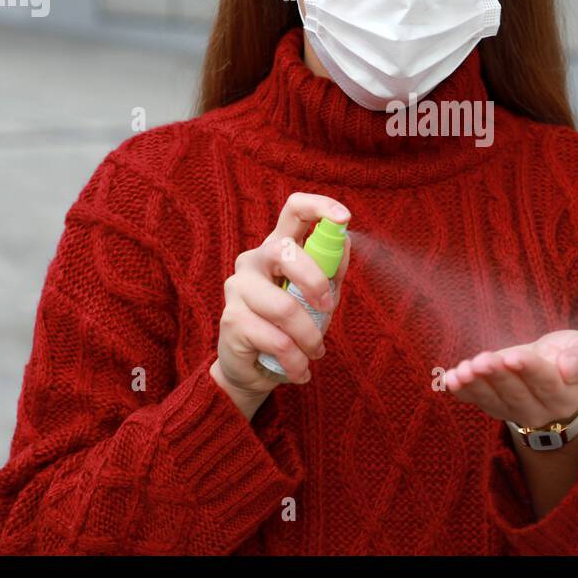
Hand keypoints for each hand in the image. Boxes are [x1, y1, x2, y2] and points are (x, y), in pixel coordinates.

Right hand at [212, 192, 350, 407]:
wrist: (253, 370)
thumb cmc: (289, 327)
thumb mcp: (318, 298)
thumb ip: (331, 271)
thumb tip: (346, 242)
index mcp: (278, 247)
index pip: (294, 210)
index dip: (320, 207)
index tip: (344, 217)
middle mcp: (253, 260)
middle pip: (285, 251)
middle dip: (316, 283)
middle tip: (328, 309)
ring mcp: (238, 288)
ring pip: (285, 307)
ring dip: (310, 337)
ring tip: (315, 353)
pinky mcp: (231, 319)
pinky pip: (277, 340)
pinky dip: (296, 360)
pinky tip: (298, 370)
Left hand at [442, 329, 577, 428]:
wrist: (556, 368)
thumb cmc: (573, 355)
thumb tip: (568, 368)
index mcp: (566, 397)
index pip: (546, 384)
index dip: (528, 370)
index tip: (512, 356)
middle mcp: (539, 411)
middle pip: (515, 393)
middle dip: (497, 376)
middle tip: (483, 360)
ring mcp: (513, 411)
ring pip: (492, 400)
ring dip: (475, 384)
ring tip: (464, 370)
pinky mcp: (493, 404)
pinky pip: (475, 400)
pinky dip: (461, 390)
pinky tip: (449, 379)